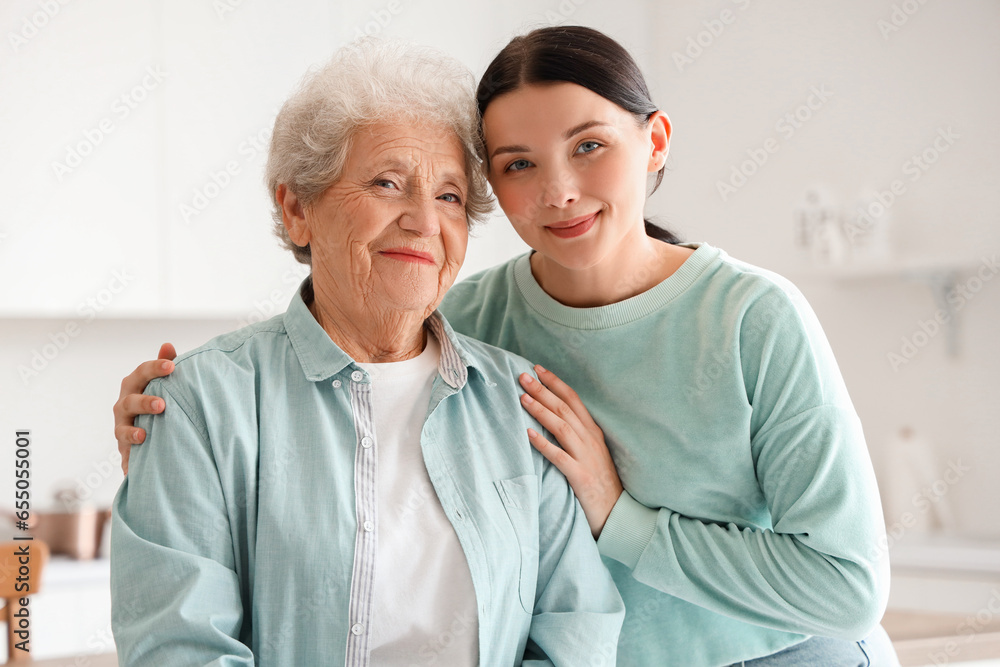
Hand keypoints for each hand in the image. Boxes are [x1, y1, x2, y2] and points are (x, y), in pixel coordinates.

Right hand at [114, 343, 176, 474]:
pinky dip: (129, 459)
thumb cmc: (160, 399)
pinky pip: (124, 453)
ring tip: (144, 435)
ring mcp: (122, 427)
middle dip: (144, 402)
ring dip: (132, 431)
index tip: (172, 367)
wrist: (151, 432)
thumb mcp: (165, 383)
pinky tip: (135, 465)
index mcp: (135, 385)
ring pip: (122, 428)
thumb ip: (165, 365)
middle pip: (129, 400)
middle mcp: (124, 404)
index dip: (155, 368)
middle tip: (162, 405)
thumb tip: (167, 345)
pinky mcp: (125, 448)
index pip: (142, 373)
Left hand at [519, 365, 623, 537]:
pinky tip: (529, 434)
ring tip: (522, 398)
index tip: (537, 369)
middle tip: (522, 377)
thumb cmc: (600, 482)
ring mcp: (587, 458)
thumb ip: (576, 434)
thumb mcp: (591, 452)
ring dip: (541, 410)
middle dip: (543, 390)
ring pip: (562, 427)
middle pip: (564, 408)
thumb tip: (552, 416)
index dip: (555, 383)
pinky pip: (560, 457)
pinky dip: (544, 444)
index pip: (574, 399)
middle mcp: (591, 440)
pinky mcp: (581, 477)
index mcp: (593, 432)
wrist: (618, 513)